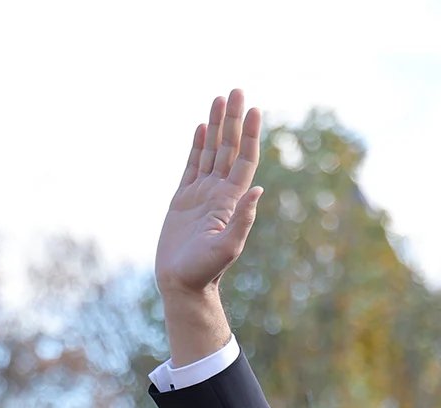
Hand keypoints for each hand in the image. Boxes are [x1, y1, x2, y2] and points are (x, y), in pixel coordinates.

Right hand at [155, 88, 263, 296]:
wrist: (182, 284)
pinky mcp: (183, 200)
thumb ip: (242, 219)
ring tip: (220, 99)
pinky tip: (201, 128)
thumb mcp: (227, 247)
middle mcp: (219, 193)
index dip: (250, 135)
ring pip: (211, 152)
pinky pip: (192, 165)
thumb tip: (259, 189)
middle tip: (237, 90)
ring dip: (216, 126)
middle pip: (228, 148)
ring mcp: (201, 194)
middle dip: (233, 119)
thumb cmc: (204, 271)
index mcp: (230, 200)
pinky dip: (197, 145)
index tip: (255, 110)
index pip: (244, 160)